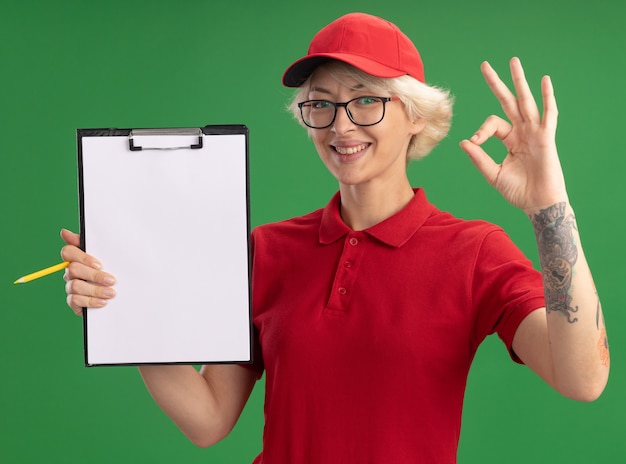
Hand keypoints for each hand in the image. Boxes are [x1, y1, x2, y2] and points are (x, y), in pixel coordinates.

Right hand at [60, 229, 115, 315]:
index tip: (100, 265)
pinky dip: (91, 301)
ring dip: (95, 290)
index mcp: (76, 258)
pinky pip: (75, 300)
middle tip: (111, 280)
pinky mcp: (74, 302)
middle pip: (73, 269)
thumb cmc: (110, 270)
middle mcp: (70, 272)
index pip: (68, 252)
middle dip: (94, 276)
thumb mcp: (106, 256)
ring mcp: (71, 287)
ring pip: (75, 286)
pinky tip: (103, 302)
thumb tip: (64, 232)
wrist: (118, 295)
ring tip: (111, 293)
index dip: (83, 258)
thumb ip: (90, 244)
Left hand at [460, 57, 568, 214]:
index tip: (474, 143)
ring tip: (513, 61)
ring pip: (526, 101)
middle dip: (497, 84)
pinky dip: (547, 98)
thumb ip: (479, 158)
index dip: (480, 130)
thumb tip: (463, 142)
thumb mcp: (493, 174)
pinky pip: (548, 114)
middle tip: (484, 65)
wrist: (538, 204)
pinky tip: (545, 81)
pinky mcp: (546, 138)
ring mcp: (535, 133)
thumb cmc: (518, 191)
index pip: (492, 124)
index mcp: (509, 140)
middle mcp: (522, 132)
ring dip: (519, 81)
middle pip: (508, 102)